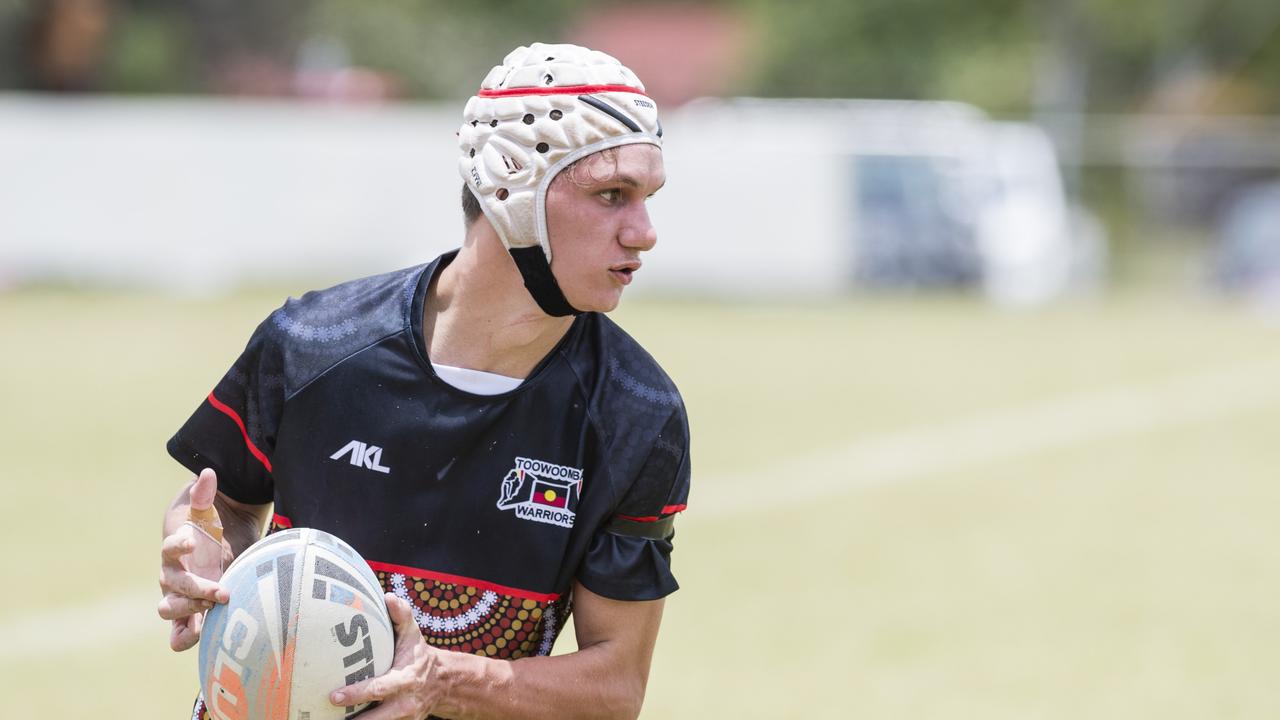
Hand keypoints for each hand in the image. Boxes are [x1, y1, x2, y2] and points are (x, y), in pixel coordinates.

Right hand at [157, 468, 229, 650]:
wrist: (220, 545)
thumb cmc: (212, 527)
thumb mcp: (210, 510)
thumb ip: (206, 494)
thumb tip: (207, 473)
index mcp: (176, 548)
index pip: (170, 547)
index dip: (178, 545)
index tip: (193, 541)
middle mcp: (172, 574)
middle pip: (172, 586)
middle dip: (195, 589)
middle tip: (223, 591)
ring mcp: (179, 595)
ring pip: (170, 610)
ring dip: (190, 613)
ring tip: (216, 610)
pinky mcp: (191, 613)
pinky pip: (178, 633)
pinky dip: (185, 638)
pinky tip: (202, 639)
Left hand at [330, 594, 445, 718]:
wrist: (443, 683)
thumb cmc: (419, 655)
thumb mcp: (414, 635)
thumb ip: (402, 615)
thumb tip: (388, 597)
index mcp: (406, 680)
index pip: (378, 689)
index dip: (356, 694)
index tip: (333, 696)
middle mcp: (405, 703)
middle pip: (375, 718)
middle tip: (326, 713)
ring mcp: (403, 719)